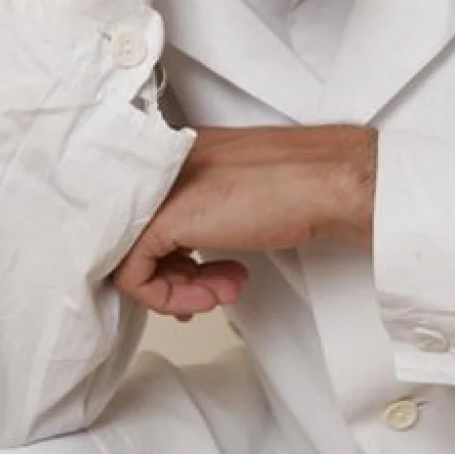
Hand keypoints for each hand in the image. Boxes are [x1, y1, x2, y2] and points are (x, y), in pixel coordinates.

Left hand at [111, 125, 376, 319]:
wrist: (321, 182)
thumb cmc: (297, 183)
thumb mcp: (233, 193)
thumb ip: (202, 211)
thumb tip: (184, 253)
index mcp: (175, 154)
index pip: (146, 214)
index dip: (172, 254)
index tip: (202, 274)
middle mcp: (159, 168)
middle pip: (138, 237)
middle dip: (177, 277)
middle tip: (212, 290)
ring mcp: (156, 193)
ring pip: (133, 259)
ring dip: (180, 290)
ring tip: (221, 292)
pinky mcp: (160, 220)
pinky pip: (135, 277)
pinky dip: (170, 299)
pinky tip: (211, 296)